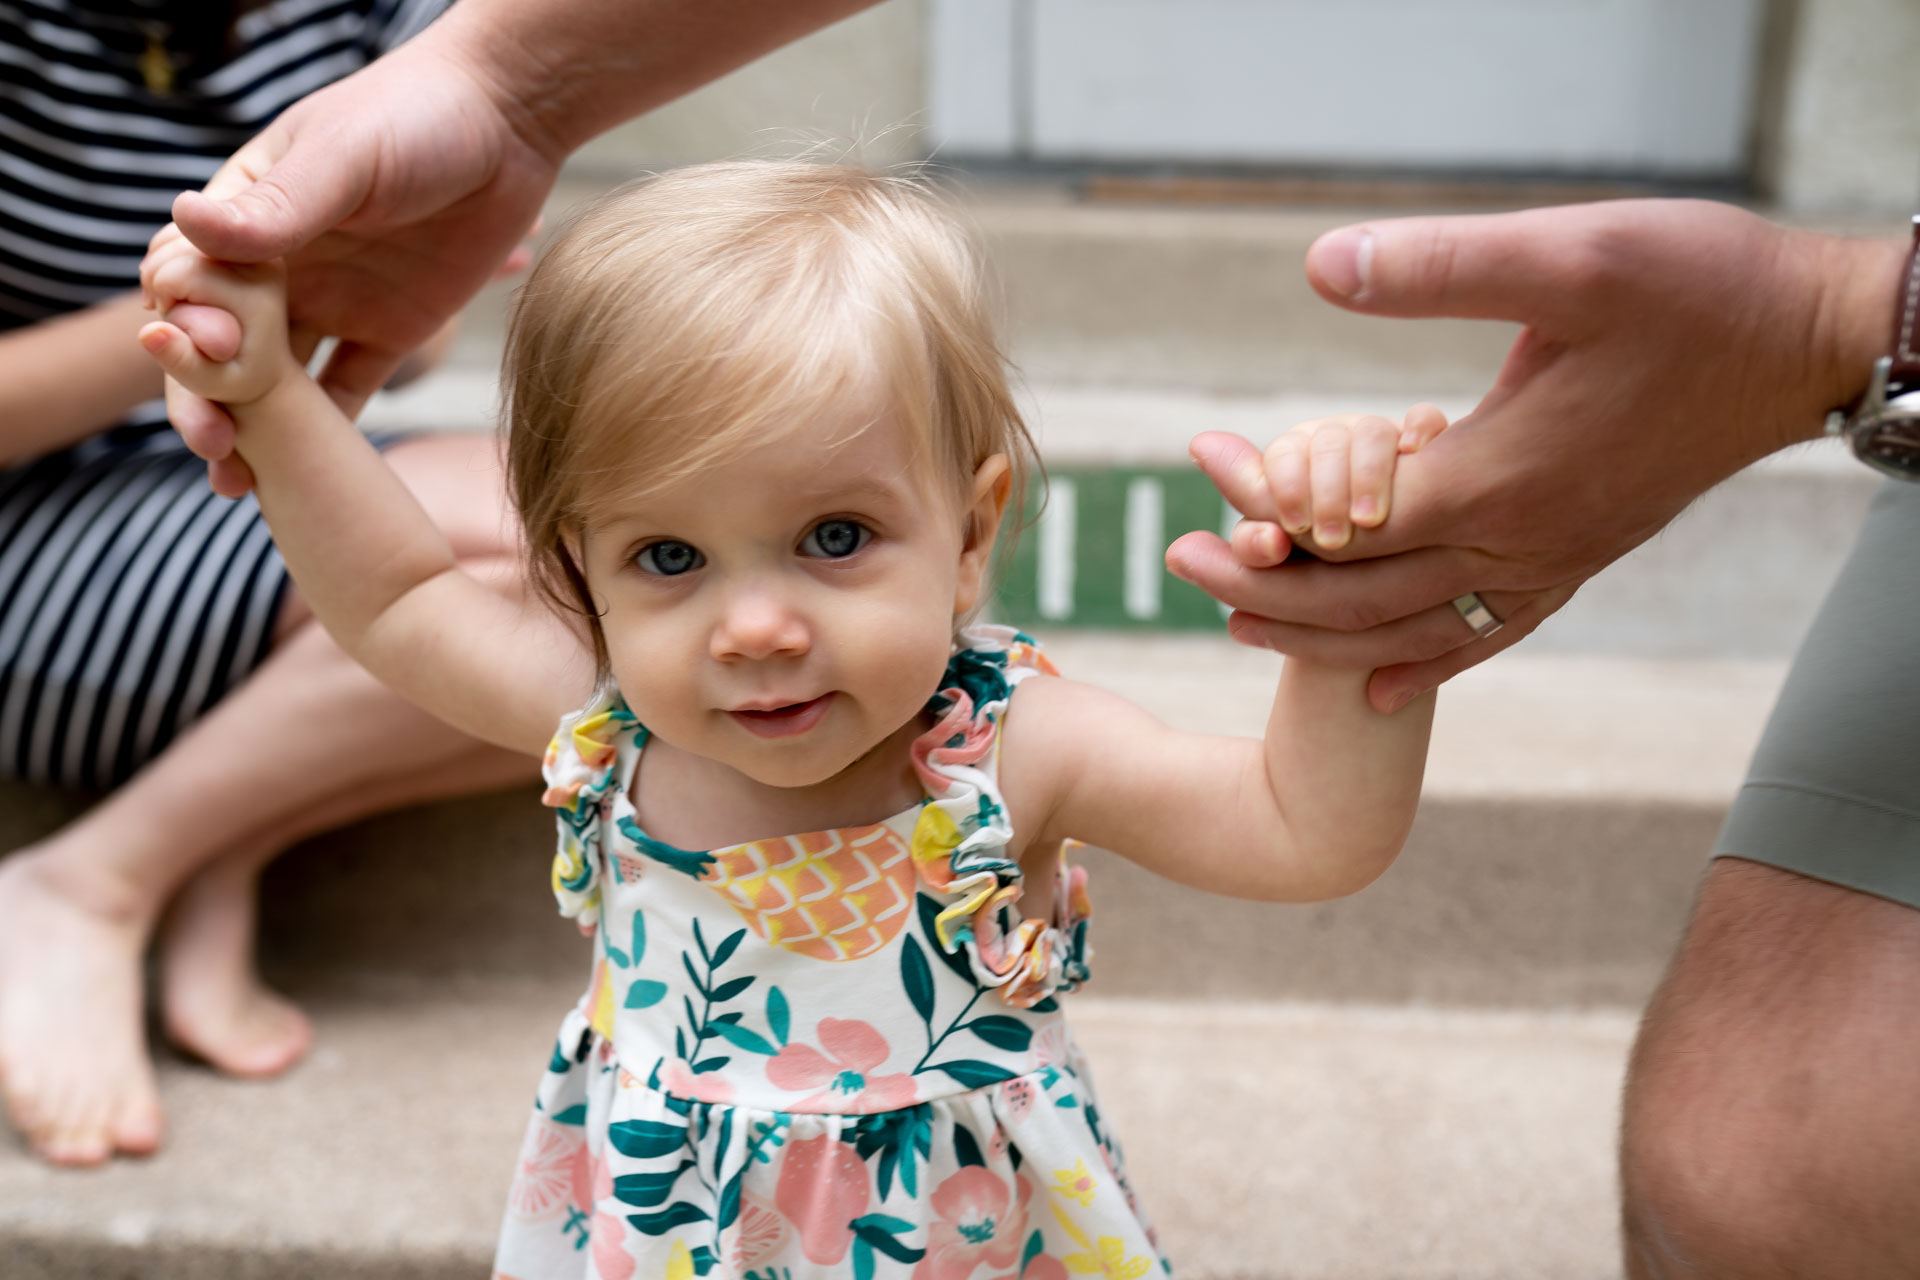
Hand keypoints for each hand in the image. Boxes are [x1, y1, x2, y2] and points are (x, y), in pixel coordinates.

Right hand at [160, 31, 558, 493]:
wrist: (511, 123)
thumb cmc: (417, 115)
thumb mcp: (346, 155)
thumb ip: (281, 204)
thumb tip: (191, 224)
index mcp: (246, 214)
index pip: (188, 277)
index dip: (182, 318)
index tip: (194, 348)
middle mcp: (278, 265)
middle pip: (218, 343)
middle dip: (203, 395)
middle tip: (211, 444)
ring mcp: (332, 301)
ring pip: (273, 380)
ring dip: (253, 430)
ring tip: (237, 485)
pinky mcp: (390, 331)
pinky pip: (347, 391)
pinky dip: (324, 436)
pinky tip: (309, 483)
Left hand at [1165, 199, 1903, 710]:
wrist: (1804, 346)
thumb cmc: (1697, 288)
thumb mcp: (1573, 255)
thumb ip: (1441, 267)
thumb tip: (1322, 266)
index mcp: (1499, 478)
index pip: (1345, 519)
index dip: (1263, 500)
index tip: (1201, 461)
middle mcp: (1518, 544)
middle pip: (1360, 593)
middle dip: (1262, 584)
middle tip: (1178, 559)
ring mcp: (1549, 565)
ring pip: (1408, 629)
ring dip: (1317, 631)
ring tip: (1236, 619)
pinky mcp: (1575, 564)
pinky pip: (1481, 639)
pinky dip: (1418, 664)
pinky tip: (1375, 685)